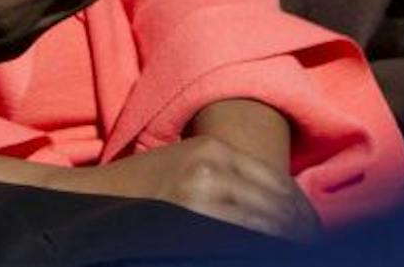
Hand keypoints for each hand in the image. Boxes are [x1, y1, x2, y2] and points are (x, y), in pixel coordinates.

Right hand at [21, 136, 317, 240]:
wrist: (85, 203)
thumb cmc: (135, 194)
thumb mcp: (183, 171)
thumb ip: (226, 183)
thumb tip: (274, 213)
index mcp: (214, 148)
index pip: (280, 186)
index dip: (306, 217)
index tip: (316, 236)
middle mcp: (213, 163)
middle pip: (281, 206)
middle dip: (303, 233)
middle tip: (319, 249)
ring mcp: (202, 190)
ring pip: (268, 225)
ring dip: (286, 242)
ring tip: (300, 253)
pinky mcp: (190, 216)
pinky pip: (242, 238)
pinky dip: (260, 247)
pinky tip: (267, 254)